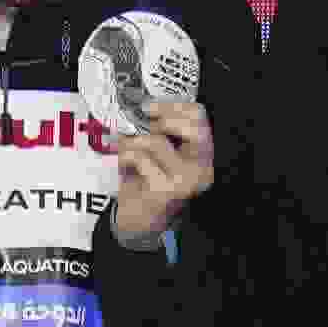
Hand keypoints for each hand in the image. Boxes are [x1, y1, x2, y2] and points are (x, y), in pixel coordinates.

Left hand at [112, 100, 214, 245]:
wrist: (140, 221)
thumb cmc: (149, 182)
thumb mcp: (160, 153)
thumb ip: (162, 131)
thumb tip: (148, 106)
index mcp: (203, 155)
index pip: (200, 117)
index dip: (175, 105)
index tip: (152, 106)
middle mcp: (202, 168)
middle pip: (193, 126)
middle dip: (164, 118)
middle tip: (147, 123)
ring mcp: (186, 180)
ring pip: (157, 141)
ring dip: (134, 142)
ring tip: (127, 150)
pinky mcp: (166, 189)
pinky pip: (140, 158)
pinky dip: (126, 157)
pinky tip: (125, 165)